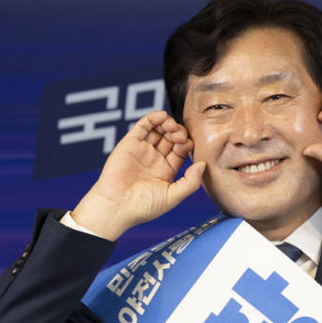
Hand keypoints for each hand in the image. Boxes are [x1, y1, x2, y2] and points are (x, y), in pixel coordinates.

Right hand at [72, 111, 205, 240]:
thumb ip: (191, 181)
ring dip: (168, 123)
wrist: (117, 206)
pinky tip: (162, 116)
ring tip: (172, 126)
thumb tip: (203, 164)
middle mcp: (155, 159)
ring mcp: (142, 150)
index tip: (189, 145)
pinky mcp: (130, 143)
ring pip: (159, 129)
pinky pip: (143, 126)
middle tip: (180, 135)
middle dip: (179, 133)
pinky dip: (153, 118)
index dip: (187, 144)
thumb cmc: (143, 206)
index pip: (181, 150)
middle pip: (171, 138)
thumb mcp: (173, 196)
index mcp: (166, 171)